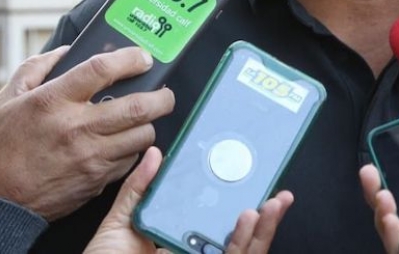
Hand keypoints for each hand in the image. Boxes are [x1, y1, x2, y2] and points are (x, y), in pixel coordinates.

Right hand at [0, 45, 175, 220]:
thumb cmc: (0, 147)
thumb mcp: (7, 99)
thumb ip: (36, 68)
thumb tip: (67, 50)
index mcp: (53, 101)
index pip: (102, 69)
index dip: (130, 58)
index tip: (143, 57)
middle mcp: (76, 128)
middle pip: (138, 106)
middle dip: (161, 96)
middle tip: (164, 92)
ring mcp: (90, 157)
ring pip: (142, 135)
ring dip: (150, 124)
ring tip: (147, 117)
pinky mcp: (97, 180)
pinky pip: (131, 160)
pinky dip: (135, 149)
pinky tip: (128, 141)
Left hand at [83, 147, 294, 253]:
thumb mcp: (120, 224)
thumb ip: (138, 190)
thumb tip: (155, 154)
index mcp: (180, 243)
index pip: (217, 221)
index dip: (238, 202)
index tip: (252, 181)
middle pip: (238, 238)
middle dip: (264, 216)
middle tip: (278, 193)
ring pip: (244, 252)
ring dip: (264, 229)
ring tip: (271, 204)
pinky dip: (245, 244)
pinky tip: (248, 222)